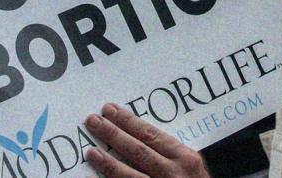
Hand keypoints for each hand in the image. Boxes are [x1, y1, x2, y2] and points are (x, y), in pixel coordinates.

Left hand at [84, 103, 209, 177]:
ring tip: (91, 151)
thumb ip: (171, 154)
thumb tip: (137, 136)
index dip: (128, 122)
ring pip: (130, 176)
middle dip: (113, 134)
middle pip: (137, 151)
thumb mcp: (191, 168)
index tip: (110, 110)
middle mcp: (173, 174)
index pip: (151, 135)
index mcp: (186, 159)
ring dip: (108, 163)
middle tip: (92, 121)